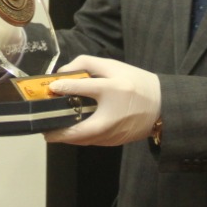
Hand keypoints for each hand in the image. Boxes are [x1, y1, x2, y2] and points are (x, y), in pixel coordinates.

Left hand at [43, 55, 160, 146]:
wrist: (163, 107)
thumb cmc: (137, 84)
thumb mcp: (114, 67)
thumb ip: (87, 64)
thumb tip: (63, 71)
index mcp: (111, 92)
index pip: (82, 88)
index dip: (63, 86)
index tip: (51, 86)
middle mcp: (110, 117)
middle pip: (75, 131)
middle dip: (55, 130)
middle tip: (43, 123)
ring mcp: (111, 134)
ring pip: (81, 140)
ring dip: (65, 136)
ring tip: (52, 126)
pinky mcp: (113, 142)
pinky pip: (90, 140)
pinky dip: (78, 136)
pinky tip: (71, 128)